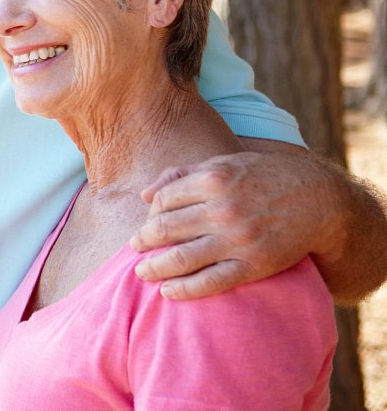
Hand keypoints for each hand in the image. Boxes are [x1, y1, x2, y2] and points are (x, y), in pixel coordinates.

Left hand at [128, 148, 338, 299]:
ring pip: (181, 258)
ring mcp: (238, 240)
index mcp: (214, 180)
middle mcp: (223, 209)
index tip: (146, 222)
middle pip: (165, 228)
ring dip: (154, 267)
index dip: (149, 213)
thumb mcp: (225, 164)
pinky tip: (168, 292)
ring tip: (142, 272)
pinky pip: (211, 282)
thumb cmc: (265, 178)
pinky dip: (184, 289)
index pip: (163, 200)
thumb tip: (144, 195)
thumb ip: (183, 175)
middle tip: (134, 247)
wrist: (320, 201)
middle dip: (143, 240)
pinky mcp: (254, 265)